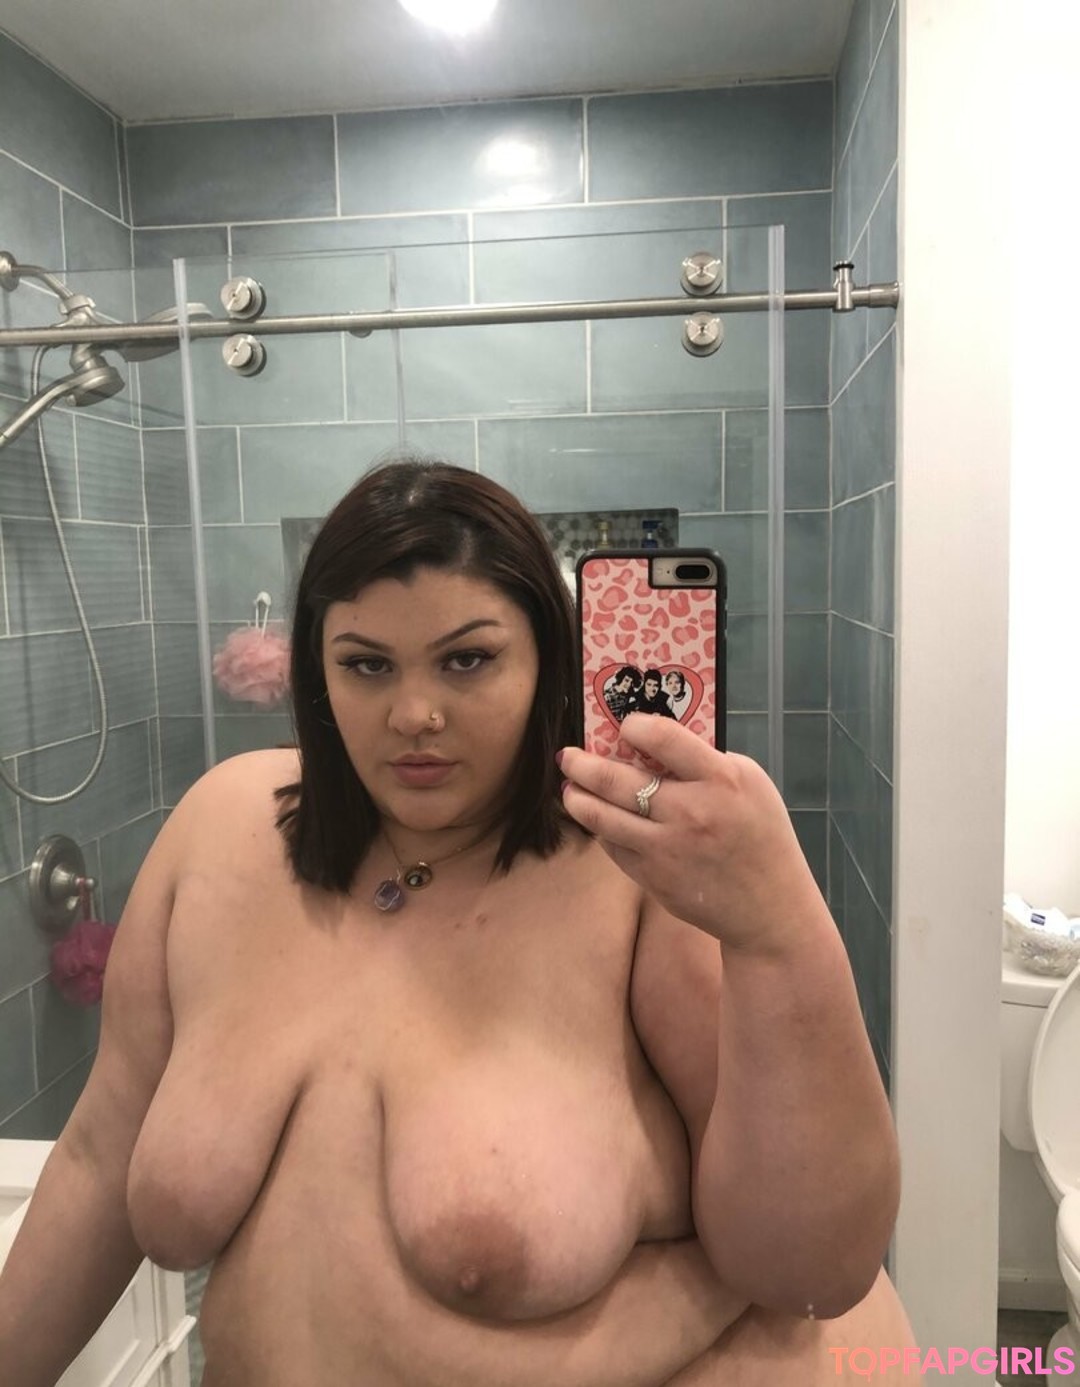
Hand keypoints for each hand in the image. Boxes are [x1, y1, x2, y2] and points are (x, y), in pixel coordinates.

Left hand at [559, 714, 821, 952]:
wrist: (770, 907)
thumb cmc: (762, 836)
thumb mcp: (750, 784)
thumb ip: (705, 761)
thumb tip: (652, 745)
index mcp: (721, 780)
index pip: (663, 738)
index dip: (634, 726)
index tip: (624, 726)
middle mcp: (690, 813)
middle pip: (618, 780)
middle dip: (583, 764)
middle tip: (566, 756)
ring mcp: (667, 849)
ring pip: (604, 818)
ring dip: (578, 799)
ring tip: (568, 788)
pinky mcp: (653, 878)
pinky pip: (614, 846)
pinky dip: (601, 829)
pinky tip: (596, 819)